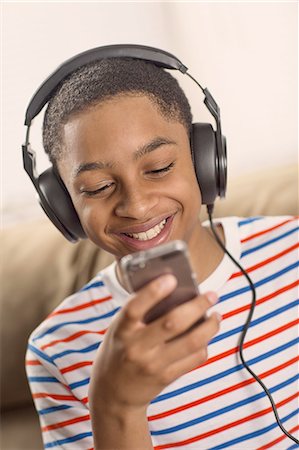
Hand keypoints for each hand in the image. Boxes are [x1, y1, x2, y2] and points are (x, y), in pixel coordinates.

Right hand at [89, 274, 220, 413]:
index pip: (135, 308)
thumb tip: (173, 289)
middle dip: (197, 306)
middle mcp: (137, 348)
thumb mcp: (119, 328)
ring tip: (216, 315)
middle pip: (173, 323)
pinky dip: (205, 344)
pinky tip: (206, 336)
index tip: (172, 278)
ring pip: (191, 342)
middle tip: (212, 295)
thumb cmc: (119, 350)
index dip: (153, 292)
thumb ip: (139, 312)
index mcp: (122, 331)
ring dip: (210, 326)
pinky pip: (194, 359)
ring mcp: (153, 365)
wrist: (114, 393)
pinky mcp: (166, 378)